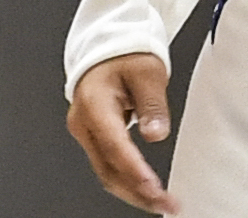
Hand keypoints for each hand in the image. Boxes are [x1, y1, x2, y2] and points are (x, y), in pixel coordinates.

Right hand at [66, 53, 178, 213]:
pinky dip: (126, 178)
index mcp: (94, 103)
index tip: (153, 188)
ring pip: (105, 171)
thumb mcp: (148, 71)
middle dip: (135, 190)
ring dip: (132, 190)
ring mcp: (85, 131)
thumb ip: (152, 104)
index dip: (134, 170)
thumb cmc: (127, 54)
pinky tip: (145, 188)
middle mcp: (83, 122)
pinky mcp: (93, 136)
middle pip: (106, 167)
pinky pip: (107, 163)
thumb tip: (155, 134)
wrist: (109, 46)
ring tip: (160, 202)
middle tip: (164, 204)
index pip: (114, 145)